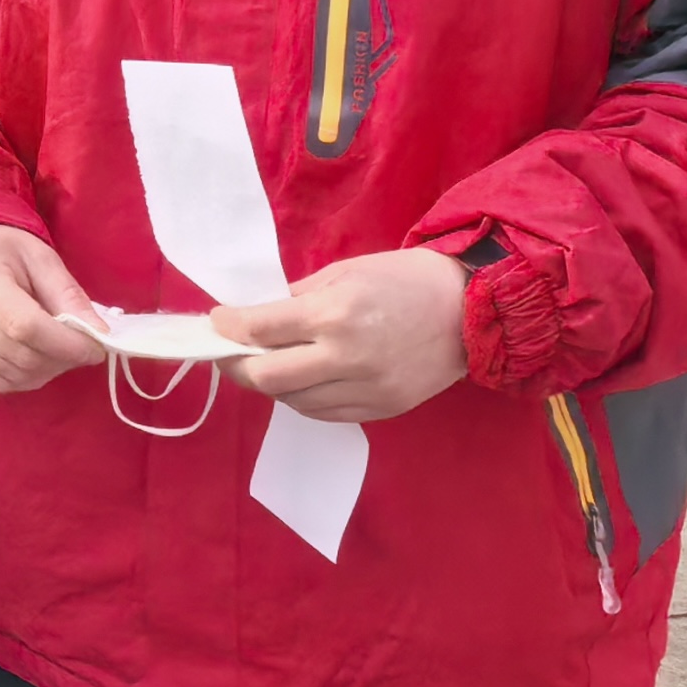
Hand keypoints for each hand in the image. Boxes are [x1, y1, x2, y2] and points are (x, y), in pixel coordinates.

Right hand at [0, 222, 105, 392]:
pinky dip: (24, 378)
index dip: (66, 344)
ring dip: (46, 371)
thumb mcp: (39, 257)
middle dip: (62, 360)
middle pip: (20, 356)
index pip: (25, 327)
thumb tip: (100, 335)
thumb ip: (69, 295)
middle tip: (80, 348)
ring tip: (56, 350)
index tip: (95, 347)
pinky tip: (32, 358)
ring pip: (11, 376)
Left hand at [214, 248, 465, 422]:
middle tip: (228, 353)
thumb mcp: (342, 273)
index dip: (227, 328)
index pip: (260, 330)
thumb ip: (295, 299)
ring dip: (270, 384)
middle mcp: (347, 356)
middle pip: (267, 378)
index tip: (217, 322)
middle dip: (236, 366)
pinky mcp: (383, 409)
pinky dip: (302, 398)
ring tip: (266, 364)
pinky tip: (300, 380)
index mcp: (334, 314)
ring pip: (293, 401)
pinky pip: (324, 413)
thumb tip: (254, 319)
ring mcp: (367, 389)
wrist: (469, 308)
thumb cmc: (401, 279)